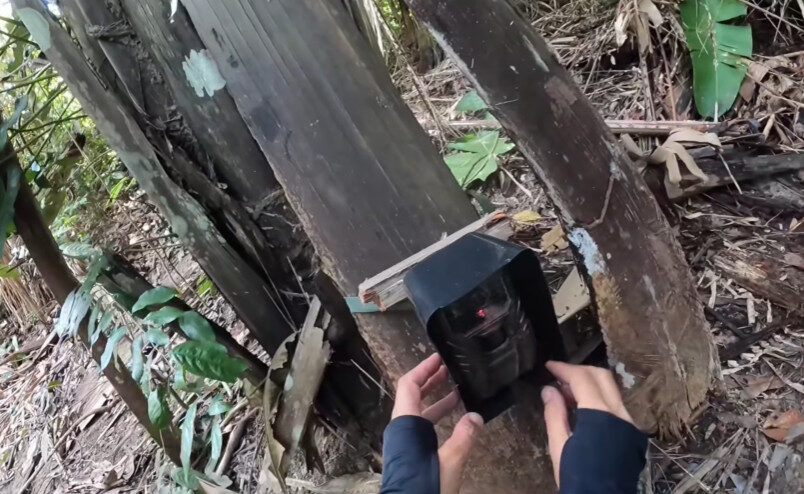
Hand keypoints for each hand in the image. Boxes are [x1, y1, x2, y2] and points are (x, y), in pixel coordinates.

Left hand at [393, 353, 483, 493]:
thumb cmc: (424, 486)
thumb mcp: (450, 461)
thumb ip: (464, 437)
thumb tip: (476, 415)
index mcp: (405, 423)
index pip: (409, 385)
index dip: (423, 369)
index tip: (438, 358)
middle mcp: (400, 428)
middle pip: (412, 395)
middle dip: (430, 381)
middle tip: (449, 369)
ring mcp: (403, 440)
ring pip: (418, 412)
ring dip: (436, 400)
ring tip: (457, 391)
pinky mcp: (408, 452)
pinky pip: (420, 426)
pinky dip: (436, 417)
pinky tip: (455, 419)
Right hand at [540, 361, 635, 484]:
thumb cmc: (577, 476)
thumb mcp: (559, 446)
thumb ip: (555, 414)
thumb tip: (549, 390)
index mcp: (600, 414)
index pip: (582, 378)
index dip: (564, 369)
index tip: (549, 366)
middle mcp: (620, 413)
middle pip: (602, 377)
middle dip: (579, 371)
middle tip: (559, 376)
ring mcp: (630, 423)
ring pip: (611, 390)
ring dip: (589, 384)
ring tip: (567, 393)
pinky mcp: (632, 433)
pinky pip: (615, 405)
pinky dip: (598, 399)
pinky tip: (583, 408)